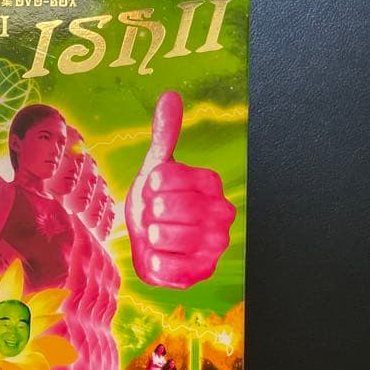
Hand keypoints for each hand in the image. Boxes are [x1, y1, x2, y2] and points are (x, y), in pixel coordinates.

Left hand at [125, 92, 234, 288]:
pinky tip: (159, 256)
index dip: (150, 184)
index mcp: (210, 183)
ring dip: (149, 235)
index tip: (153, 188)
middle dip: (148, 212)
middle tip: (154, 215)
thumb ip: (165, 134)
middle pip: (165, 208)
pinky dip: (154, 263)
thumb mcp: (157, 167)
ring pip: (163, 236)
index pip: (168, 176)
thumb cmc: (156, 200)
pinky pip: (166, 267)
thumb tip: (170, 96)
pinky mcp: (202, 273)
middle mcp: (221, 212)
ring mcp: (214, 245)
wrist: (152, 240)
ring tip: (157, 234)